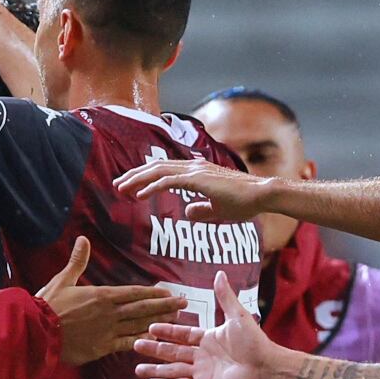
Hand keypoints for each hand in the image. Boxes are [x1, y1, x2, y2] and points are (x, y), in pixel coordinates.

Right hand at [35, 241, 181, 365]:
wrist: (36, 331)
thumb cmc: (47, 305)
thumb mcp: (62, 279)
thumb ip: (77, 261)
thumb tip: (82, 239)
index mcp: (102, 295)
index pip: (134, 292)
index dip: (153, 293)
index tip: (169, 292)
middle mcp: (109, 313)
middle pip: (143, 308)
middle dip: (165, 305)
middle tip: (184, 303)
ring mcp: (108, 331)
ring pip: (139, 325)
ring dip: (159, 322)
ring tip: (176, 320)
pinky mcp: (102, 347)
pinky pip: (127, 344)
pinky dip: (142, 341)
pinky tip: (156, 340)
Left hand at [113, 157, 275, 223]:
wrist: (262, 195)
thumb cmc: (245, 202)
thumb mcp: (219, 210)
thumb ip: (202, 210)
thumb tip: (188, 212)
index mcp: (197, 172)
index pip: (164, 170)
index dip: (145, 177)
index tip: (130, 187)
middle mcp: (193, 167)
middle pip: (156, 167)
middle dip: (134, 175)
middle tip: (117, 185)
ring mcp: (196, 171)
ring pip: (158, 171)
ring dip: (137, 179)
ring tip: (122, 188)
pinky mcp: (199, 180)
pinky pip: (169, 182)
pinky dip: (152, 187)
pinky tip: (139, 195)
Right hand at [134, 271, 283, 378]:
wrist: (265, 367)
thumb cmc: (254, 343)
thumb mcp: (237, 316)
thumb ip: (225, 297)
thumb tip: (219, 273)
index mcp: (209, 340)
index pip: (182, 335)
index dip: (167, 331)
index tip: (150, 326)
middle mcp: (203, 357)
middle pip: (173, 353)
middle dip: (154, 349)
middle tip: (135, 345)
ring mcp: (202, 374)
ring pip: (173, 371)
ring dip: (155, 370)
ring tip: (137, 369)